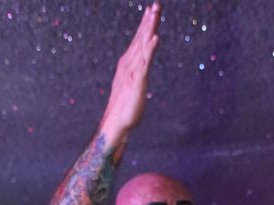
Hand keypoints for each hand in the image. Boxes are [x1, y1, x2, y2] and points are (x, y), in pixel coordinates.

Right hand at [101, 3, 160, 143]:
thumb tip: (140, 68)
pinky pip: (145, 63)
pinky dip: (150, 50)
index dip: (146, 25)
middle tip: (156, 4)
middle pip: (141, 38)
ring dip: (149, 29)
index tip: (151, 10)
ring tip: (155, 14)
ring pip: (143, 46)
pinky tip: (155, 38)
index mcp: (129, 63)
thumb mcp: (133, 85)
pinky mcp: (137, 81)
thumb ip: (136, 73)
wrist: (117, 123)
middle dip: (149, 21)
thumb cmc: (126, 107)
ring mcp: (133, 71)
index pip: (139, 40)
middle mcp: (130, 64)